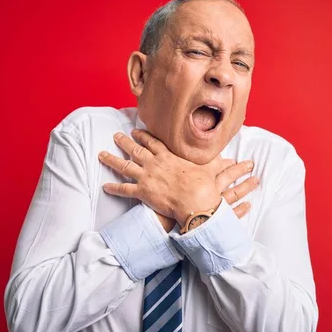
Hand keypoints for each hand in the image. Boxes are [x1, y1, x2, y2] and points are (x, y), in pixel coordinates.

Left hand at [98, 130, 258, 226]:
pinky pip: (125, 189)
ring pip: (125, 166)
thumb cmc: (203, 185)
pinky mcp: (143, 192)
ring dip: (112, 159)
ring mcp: (147, 177)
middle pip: (136, 149)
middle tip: (116, 136)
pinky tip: (104, 186)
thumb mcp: (210, 168)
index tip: (136, 130)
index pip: (154, 142)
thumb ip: (214, 161)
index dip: (144, 136)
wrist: (195, 201)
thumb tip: (230, 156)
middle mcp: (155, 163)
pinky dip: (114, 188)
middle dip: (124, 142)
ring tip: (101, 154)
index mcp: (169, 156)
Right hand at [154, 157, 257, 230]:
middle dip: (240, 170)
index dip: (226, 163)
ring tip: (256, 181)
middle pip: (227, 177)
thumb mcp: (169, 178)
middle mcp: (207, 190)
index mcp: (198, 179)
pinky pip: (230, 215)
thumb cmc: (164, 199)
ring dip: (245, 187)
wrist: (162, 220)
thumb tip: (173, 153)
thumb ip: (174, 166)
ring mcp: (212, 204)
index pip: (216, 167)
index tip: (235, 159)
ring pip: (233, 194)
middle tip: (251, 164)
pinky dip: (240, 210)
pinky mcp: (213, 219)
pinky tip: (248, 206)